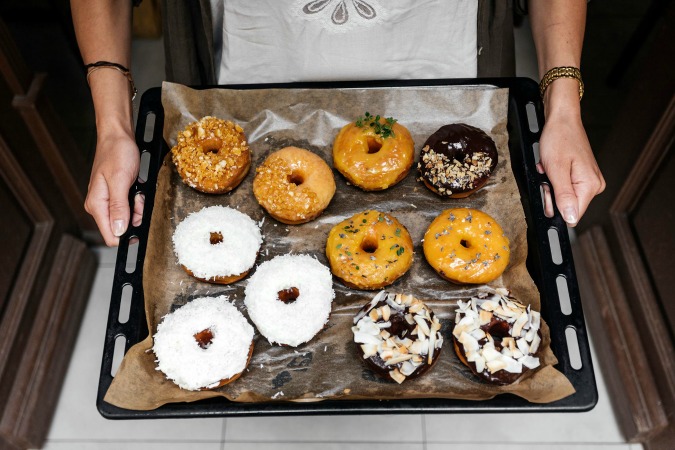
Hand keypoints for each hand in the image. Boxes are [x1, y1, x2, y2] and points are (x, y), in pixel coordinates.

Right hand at [85, 131, 141, 245]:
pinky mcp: (114, 196)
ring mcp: (106, 201)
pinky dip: (136, 200)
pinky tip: (136, 189)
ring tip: (136, 190)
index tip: (137, 218)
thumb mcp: (120, 180)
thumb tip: (118, 231)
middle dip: (135, 216)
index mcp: (96, 204)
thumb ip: (119, 207)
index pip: (110, 235)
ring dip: (137, 207)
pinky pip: (129, 207)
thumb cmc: (117, 153)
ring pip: (127, 217)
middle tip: (137, 197)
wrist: (118, 136)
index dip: (127, 233)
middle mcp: (99, 205)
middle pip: (121, 227)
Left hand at [537, 109, 604, 226]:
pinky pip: (565, 186)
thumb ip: (563, 196)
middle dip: (551, 194)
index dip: (555, 207)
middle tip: (547, 176)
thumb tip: (570, 218)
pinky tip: (552, 167)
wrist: (562, 119)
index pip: (572, 214)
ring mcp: (589, 180)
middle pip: (567, 206)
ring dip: (551, 185)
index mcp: (590, 186)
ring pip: (564, 196)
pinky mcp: (582, 175)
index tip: (549, 189)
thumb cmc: (559, 138)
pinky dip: (554, 179)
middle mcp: (594, 185)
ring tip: (549, 168)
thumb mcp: (556, 169)